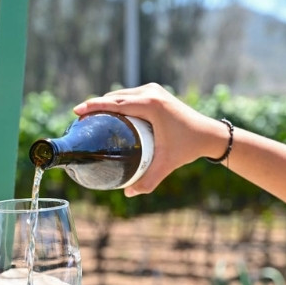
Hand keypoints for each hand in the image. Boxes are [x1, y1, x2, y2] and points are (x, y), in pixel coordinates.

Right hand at [73, 83, 226, 196]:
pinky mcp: (156, 93)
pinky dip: (117, 103)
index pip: (115, 103)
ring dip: (106, 103)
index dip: (93, 105)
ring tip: (90, 116)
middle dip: (95, 105)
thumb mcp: (166, 164)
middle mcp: (150, 93)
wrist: (209, 134)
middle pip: (115, 97)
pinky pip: (130, 96)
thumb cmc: (188, 148)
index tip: (76, 111)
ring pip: (122, 94)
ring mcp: (154, 90)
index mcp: (151, 105)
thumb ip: (148, 181)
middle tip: (80, 119)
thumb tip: (128, 194)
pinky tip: (109, 114)